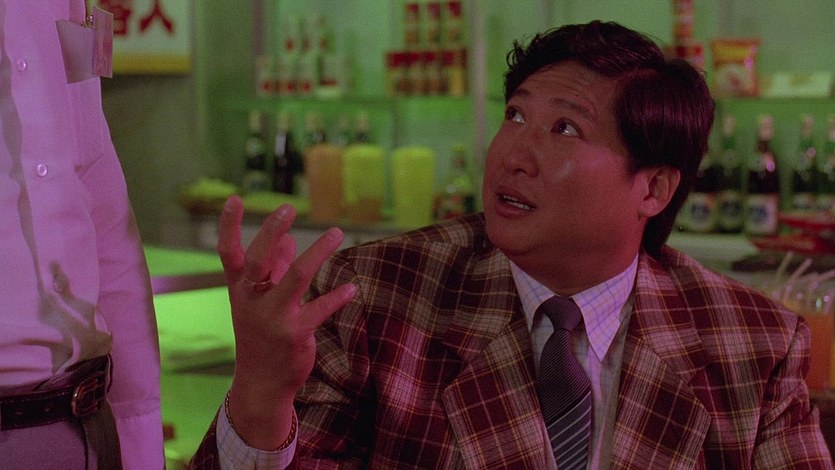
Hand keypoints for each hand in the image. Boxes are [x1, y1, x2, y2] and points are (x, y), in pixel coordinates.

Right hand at [217, 195, 356, 448]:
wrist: (261, 382)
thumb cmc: (261, 334)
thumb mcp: (260, 302)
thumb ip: (274, 270)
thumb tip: (286, 239)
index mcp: (240, 290)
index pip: (228, 254)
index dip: (229, 226)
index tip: (234, 198)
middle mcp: (252, 301)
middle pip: (258, 260)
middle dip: (271, 231)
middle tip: (289, 208)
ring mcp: (273, 318)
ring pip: (296, 276)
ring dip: (319, 252)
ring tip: (337, 233)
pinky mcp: (295, 334)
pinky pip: (320, 309)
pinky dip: (337, 297)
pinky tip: (352, 288)